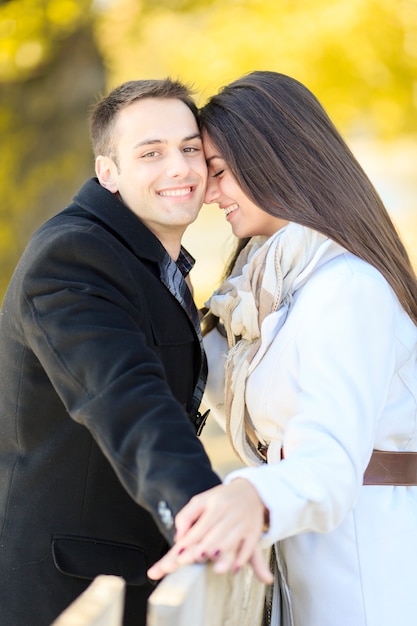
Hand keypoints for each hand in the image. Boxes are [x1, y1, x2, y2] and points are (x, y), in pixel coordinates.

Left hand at [147, 479, 272, 583]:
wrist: (250, 491)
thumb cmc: (220, 499)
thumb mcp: (201, 501)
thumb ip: (186, 516)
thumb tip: (179, 538)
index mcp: (216, 504)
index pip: (201, 527)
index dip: (189, 542)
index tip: (179, 556)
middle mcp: (231, 513)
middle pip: (215, 537)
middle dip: (203, 550)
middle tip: (192, 561)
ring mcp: (244, 523)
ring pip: (231, 543)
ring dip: (223, 558)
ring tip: (215, 569)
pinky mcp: (254, 533)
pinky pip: (249, 548)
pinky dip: (242, 559)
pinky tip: (234, 569)